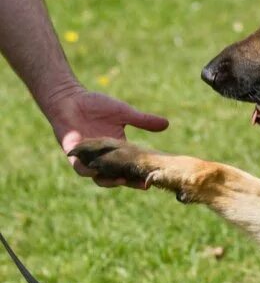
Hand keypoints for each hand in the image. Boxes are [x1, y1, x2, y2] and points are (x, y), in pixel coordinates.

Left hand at [45, 87, 168, 186]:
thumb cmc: (95, 104)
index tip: (153, 177)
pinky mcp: (73, 154)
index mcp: (118, 150)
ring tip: (121, 180)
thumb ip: (143, 121)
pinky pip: (80, 168)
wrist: (69, 98)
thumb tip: (167, 123)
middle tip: (142, 184)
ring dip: (110, 181)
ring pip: (99, 178)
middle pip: (119, 176)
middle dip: (130, 182)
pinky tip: (96, 170)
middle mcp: (104, 158)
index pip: (132, 166)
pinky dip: (88, 171)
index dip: (141, 174)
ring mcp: (89, 158)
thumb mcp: (124, 113)